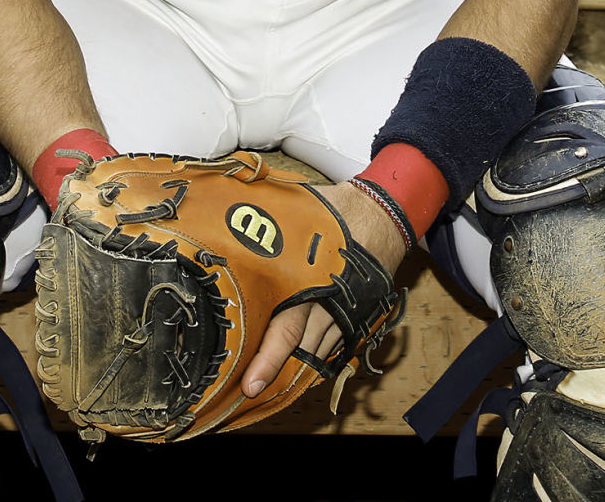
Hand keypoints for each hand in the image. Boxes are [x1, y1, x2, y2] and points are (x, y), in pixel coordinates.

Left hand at [240, 179, 406, 396]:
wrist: (381, 214)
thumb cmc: (334, 212)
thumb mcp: (295, 214)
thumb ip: (262, 223)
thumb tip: (224, 215)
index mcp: (309, 280)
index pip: (285, 329)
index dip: (267, 360)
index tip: (250, 385)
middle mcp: (328, 303)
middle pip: (301, 351)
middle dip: (277, 373)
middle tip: (251, 392)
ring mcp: (346, 314)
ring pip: (318, 354)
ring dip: (296, 369)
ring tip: (269, 388)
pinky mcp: (358, 317)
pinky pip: (335, 347)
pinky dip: (317, 358)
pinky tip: (299, 368)